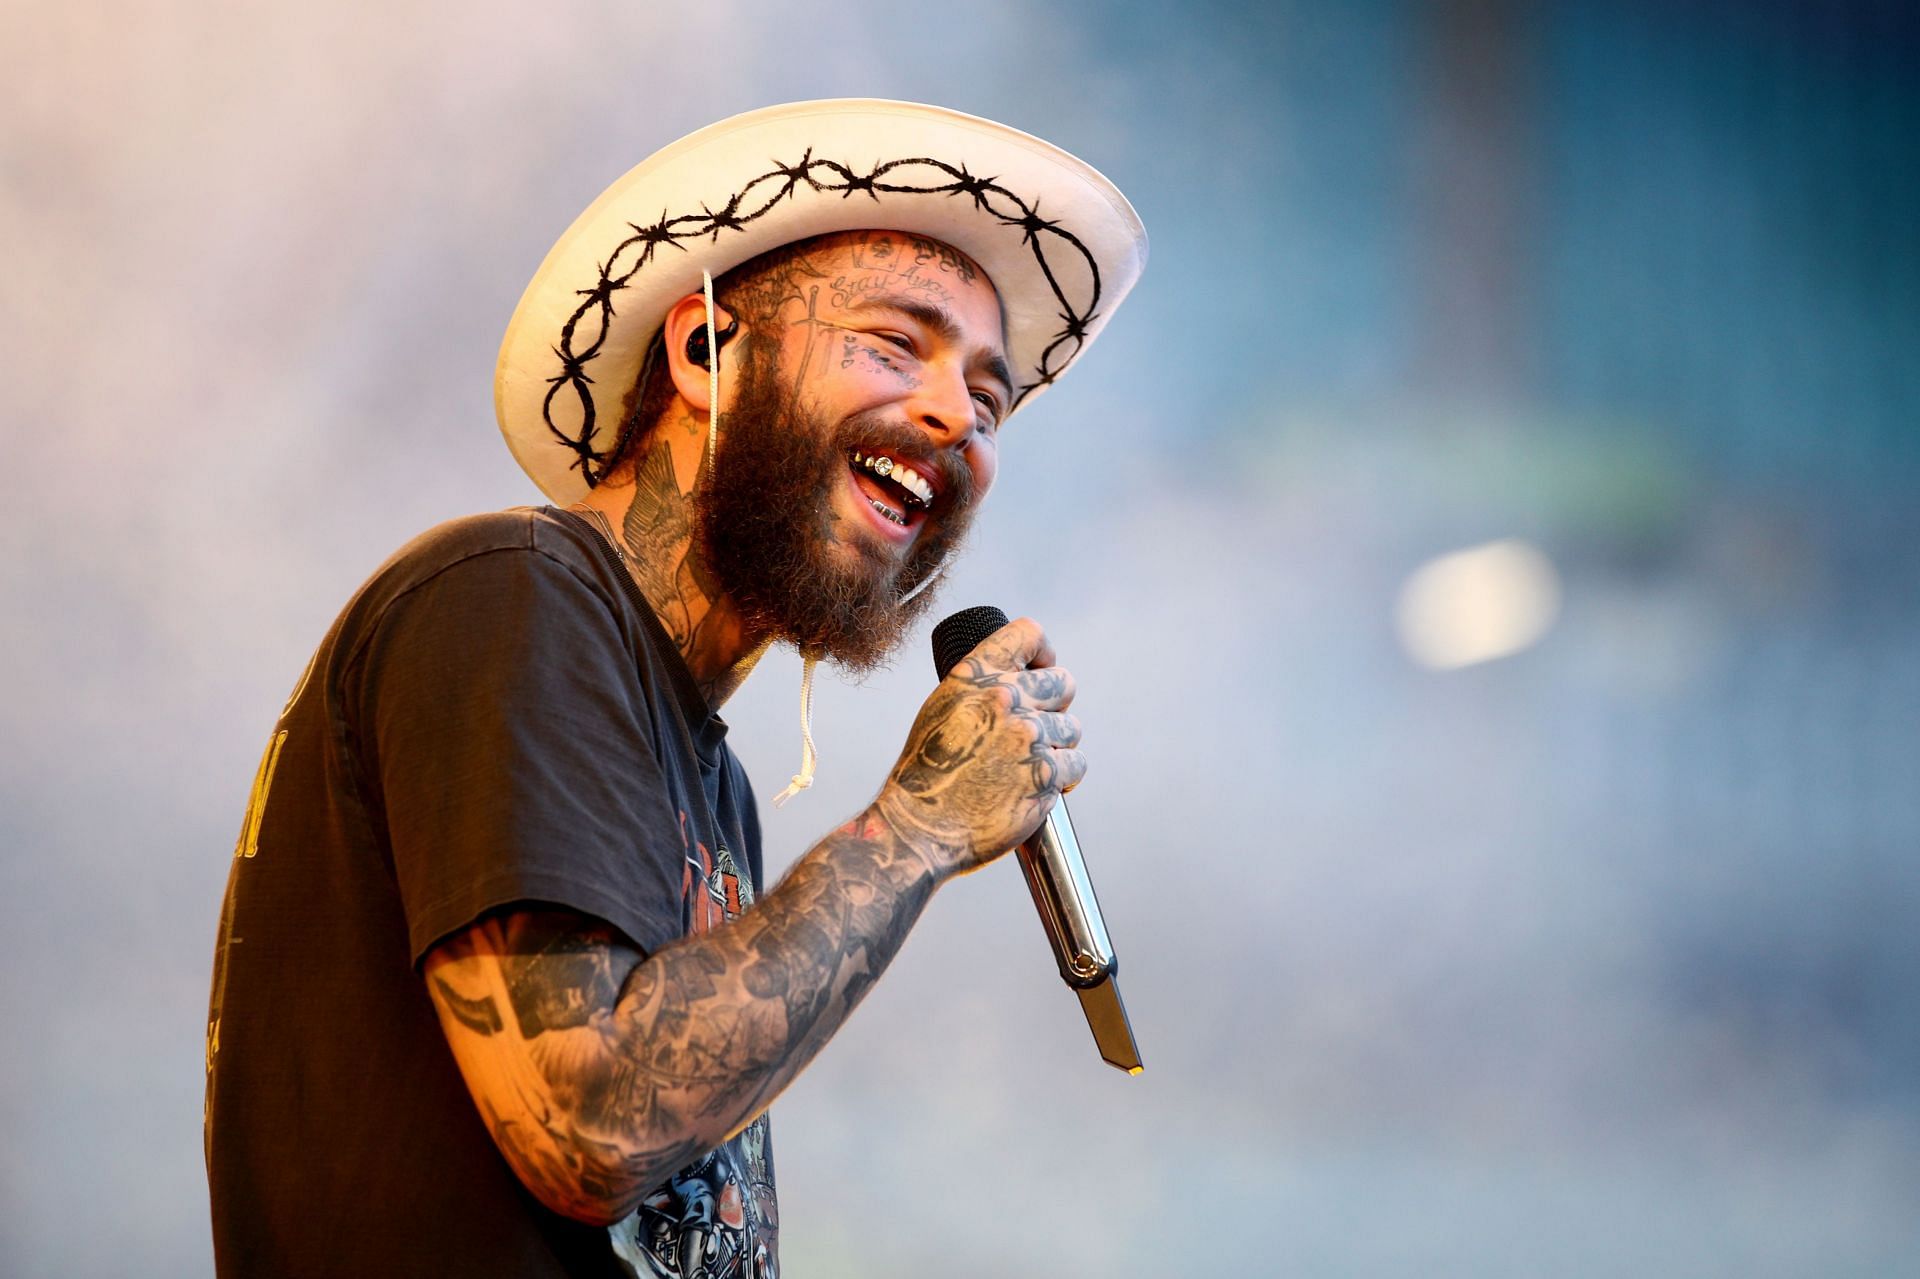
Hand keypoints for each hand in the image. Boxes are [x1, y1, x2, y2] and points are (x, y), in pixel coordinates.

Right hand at [875, 617, 1084, 879]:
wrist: (920, 826)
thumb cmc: (928, 774)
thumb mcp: (943, 710)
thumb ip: (982, 691)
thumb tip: (1022, 684)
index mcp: (975, 676)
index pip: (1029, 633)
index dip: (1043, 652)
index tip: (1042, 670)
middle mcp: (1004, 698)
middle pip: (1063, 682)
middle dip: (1057, 704)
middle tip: (1039, 728)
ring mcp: (1028, 736)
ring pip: (1071, 728)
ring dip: (1057, 747)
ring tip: (1027, 766)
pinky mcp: (1045, 774)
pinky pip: (1076, 764)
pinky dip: (1063, 778)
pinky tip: (1038, 786)